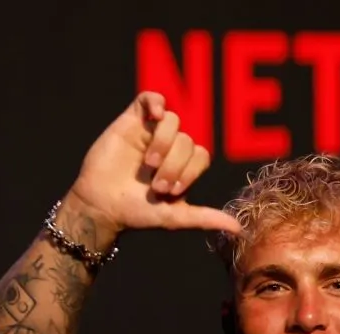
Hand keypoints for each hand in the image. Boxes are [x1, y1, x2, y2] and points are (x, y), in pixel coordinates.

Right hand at [69, 92, 240, 234]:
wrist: (100, 206)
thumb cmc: (136, 212)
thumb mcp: (173, 217)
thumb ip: (205, 218)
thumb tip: (238, 228)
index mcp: (183, 165)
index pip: (201, 155)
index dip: (190, 170)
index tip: (172, 190)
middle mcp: (170, 146)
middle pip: (188, 140)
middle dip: (175, 164)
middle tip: (157, 185)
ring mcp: (151, 132)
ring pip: (173, 121)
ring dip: (164, 143)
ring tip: (148, 163)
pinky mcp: (131, 121)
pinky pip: (149, 99)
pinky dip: (156, 102)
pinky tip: (155, 115)